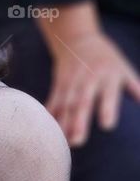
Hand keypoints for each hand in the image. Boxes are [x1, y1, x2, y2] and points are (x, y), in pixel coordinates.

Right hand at [45, 31, 139, 146]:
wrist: (78, 38)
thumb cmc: (107, 58)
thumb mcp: (123, 67)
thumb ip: (134, 86)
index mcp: (108, 75)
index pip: (108, 93)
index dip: (107, 108)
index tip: (107, 126)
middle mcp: (88, 77)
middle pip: (82, 101)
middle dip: (79, 121)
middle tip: (78, 142)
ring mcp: (71, 79)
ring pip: (66, 102)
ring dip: (63, 121)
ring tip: (63, 140)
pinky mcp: (59, 81)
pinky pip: (54, 98)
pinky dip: (51, 112)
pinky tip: (49, 127)